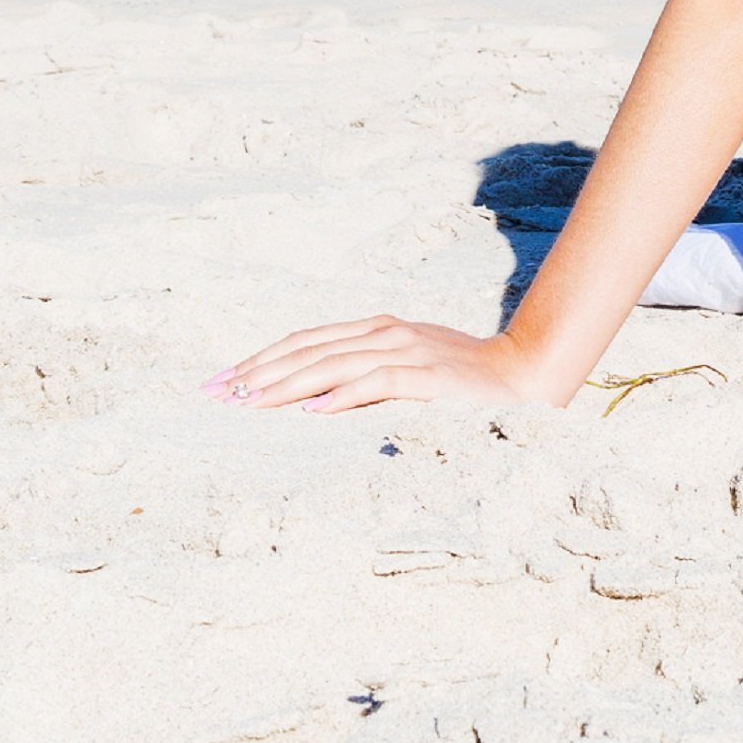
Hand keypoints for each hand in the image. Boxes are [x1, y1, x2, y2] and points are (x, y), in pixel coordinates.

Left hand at [203, 314, 551, 412]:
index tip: (222, 380)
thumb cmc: (465, 382)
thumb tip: (312, 403)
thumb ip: (366, 379)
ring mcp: (407, 351)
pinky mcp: (427, 376)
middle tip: (216, 393)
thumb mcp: (409, 373)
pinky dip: (342, 395)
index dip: (262, 358)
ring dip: (286, 385)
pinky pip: (376, 383)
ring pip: (332, 363)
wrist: (526, 375)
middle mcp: (386, 333)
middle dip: (257, 371)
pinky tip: (313, 412)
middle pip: (308, 349)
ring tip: (249, 403)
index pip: (306, 341)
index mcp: (378, 330)